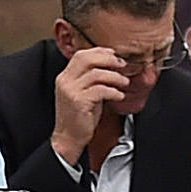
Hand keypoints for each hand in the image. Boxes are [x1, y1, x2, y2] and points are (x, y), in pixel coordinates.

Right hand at [52, 46, 135, 164]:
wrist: (68, 139)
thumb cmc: (79, 118)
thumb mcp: (84, 93)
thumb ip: (93, 79)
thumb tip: (111, 66)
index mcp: (66, 77)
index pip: (81, 54)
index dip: (99, 52)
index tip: (114, 55)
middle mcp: (65, 81)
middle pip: (87, 59)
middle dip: (108, 60)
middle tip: (122, 65)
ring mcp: (70, 91)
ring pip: (96, 74)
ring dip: (115, 77)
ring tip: (124, 83)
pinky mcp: (78, 102)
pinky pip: (100, 90)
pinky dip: (113, 91)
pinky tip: (119, 96)